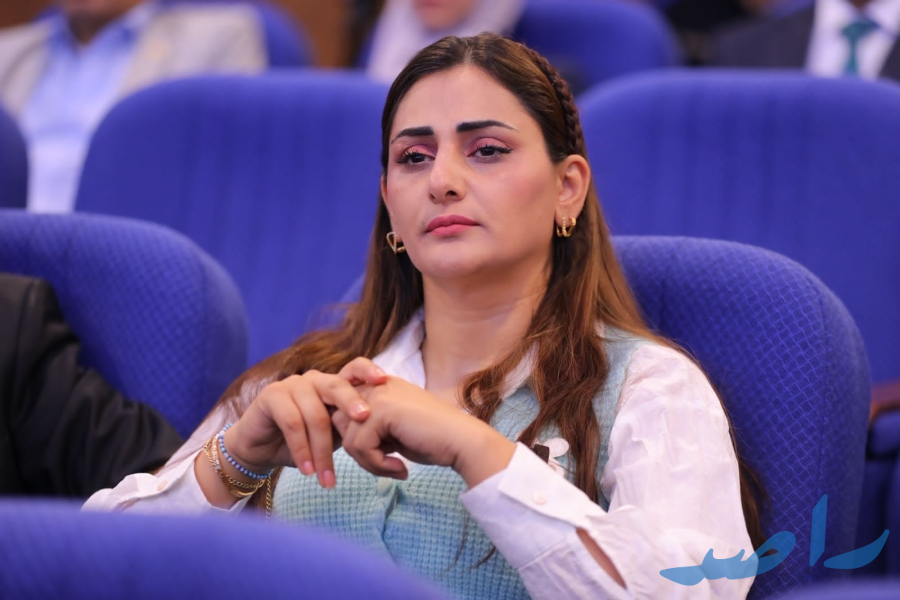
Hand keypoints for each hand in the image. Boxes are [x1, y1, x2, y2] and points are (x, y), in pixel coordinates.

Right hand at [223, 358, 387, 487]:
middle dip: (351, 403)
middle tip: (365, 418)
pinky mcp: (271, 397)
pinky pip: (292, 423)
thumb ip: (352, 431)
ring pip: (315, 414)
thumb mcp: (332, 436)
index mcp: (330, 384)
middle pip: (336, 386)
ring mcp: (291, 385)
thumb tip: (389, 445)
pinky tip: (307, 470)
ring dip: (322, 451)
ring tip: (327, 478)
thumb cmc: (300, 443)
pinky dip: (302, 449)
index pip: (352, 368)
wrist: (259, 450)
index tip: (385, 379)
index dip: (368, 371)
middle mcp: (312, 379)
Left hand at [330, 377, 515, 486]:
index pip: (342, 407)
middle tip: (385, 466)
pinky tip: (401, 468)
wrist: (461, 441)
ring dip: (369, 463)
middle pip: (339, 423)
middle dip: (358, 451)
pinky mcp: (380, 410)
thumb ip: (368, 427)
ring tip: (395, 469)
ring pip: (347, 439)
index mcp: (379, 385)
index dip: (349, 434)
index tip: (374, 456)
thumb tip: (341, 438)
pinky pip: (359, 447)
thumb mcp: (392, 430)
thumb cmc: (432, 440)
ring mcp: (377, 395)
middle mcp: (376, 384)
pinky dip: (377, 465)